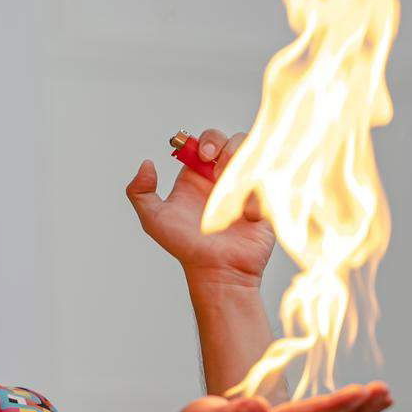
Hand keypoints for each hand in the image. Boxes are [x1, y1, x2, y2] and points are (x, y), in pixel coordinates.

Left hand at [126, 127, 275, 284]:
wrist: (219, 270)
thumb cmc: (187, 248)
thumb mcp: (154, 219)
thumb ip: (140, 192)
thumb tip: (147, 164)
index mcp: (198, 177)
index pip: (205, 143)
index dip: (205, 141)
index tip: (202, 156)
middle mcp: (222, 178)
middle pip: (232, 141)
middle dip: (225, 147)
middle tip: (216, 167)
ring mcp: (246, 187)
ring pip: (253, 154)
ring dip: (241, 163)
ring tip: (231, 186)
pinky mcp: (266, 199)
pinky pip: (270, 178)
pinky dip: (257, 188)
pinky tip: (247, 211)